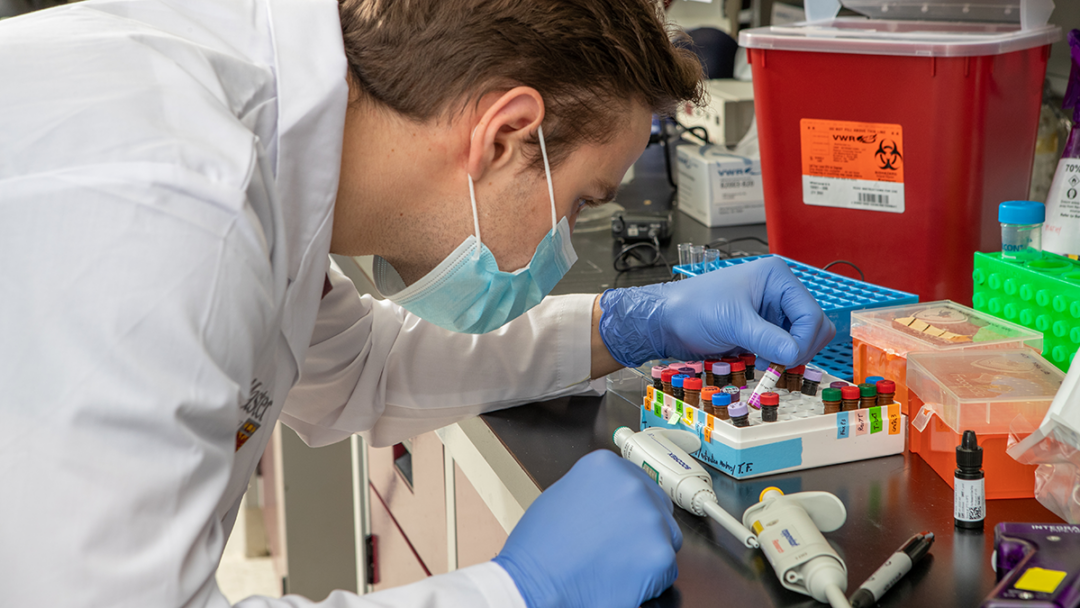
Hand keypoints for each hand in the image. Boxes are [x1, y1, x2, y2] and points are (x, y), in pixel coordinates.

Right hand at [493, 450, 681, 607]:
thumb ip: (596, 490)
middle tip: (618, 545)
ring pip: (665, 536)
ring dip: (648, 550)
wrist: (535, 584)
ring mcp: (648, 520)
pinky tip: (622, 578)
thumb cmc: (540, 547)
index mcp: (606, 466)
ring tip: (616, 562)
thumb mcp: (563, 495)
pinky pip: (667, 568)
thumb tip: (612, 499)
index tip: (622, 519)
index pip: (638, 482)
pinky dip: (651, 578)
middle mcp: (632, 486)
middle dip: (643, 526)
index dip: (630, 506)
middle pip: (657, 507)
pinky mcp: (659, 555)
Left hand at [597, 256, 834, 366]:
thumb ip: (766, 338)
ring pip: (801, 340)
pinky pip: (785, 347)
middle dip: (798, 348)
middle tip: (774, 363)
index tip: (786, 360)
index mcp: (776, 278)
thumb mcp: (732, 322)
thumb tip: (795, 354)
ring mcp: (772, 312)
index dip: (804, 341)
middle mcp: (779, 292)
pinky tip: (757, 360)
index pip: (811, 314)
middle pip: (813, 327)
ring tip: (761, 361)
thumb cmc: (693, 309)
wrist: (667, 321)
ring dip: (787, 355)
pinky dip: (777, 358)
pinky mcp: (763, 329)